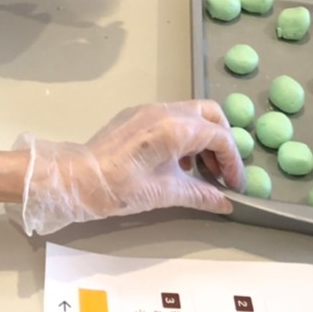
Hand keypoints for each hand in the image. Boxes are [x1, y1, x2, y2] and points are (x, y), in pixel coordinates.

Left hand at [15, 100, 243, 234]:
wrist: (77, 178)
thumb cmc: (119, 187)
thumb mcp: (165, 194)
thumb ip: (200, 195)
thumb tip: (225, 202)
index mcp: (175, 127)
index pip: (220, 136)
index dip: (233, 162)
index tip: (235, 185)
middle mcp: (165, 110)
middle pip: (210, 114)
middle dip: (222, 141)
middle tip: (222, 171)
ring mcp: (149, 109)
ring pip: (192, 113)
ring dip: (204, 138)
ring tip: (202, 171)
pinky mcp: (137, 114)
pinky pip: (173, 117)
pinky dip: (185, 135)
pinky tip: (178, 164)